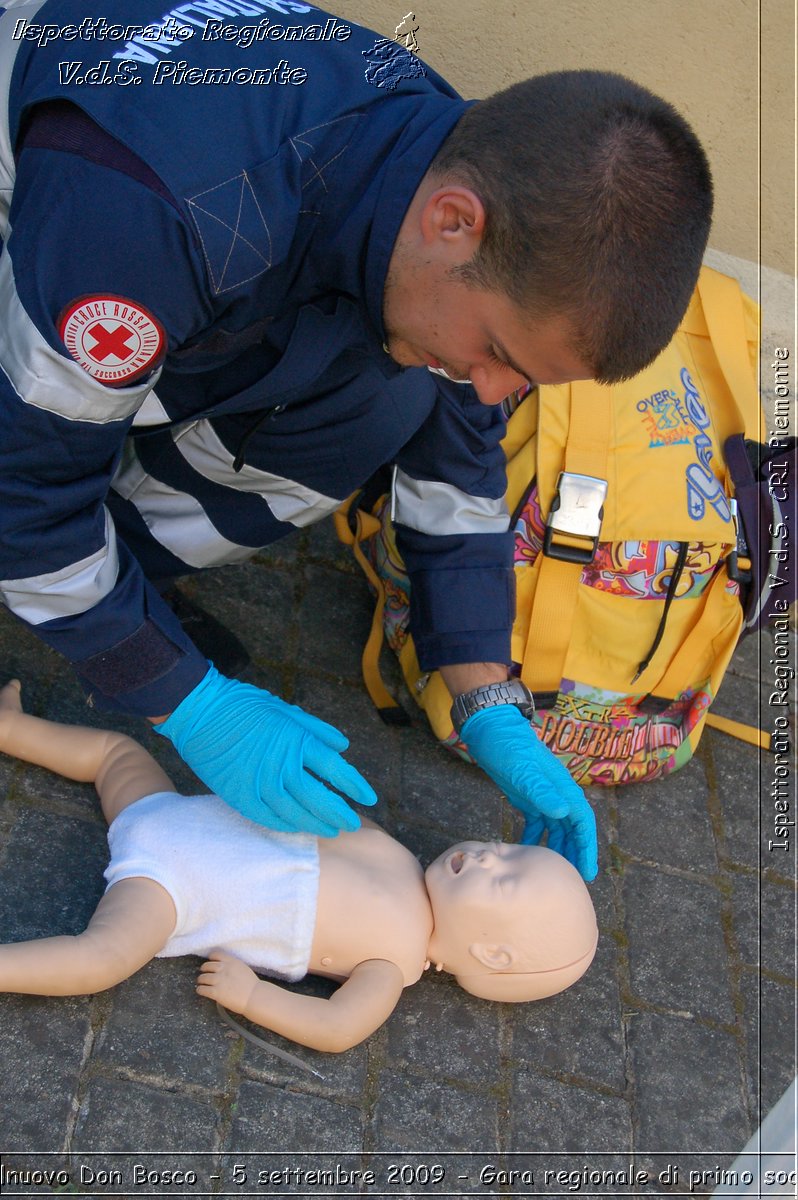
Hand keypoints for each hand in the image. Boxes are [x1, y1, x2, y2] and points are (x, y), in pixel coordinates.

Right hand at [154, 664, 376, 835]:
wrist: (201, 712)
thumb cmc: (244, 706)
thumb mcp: (285, 710)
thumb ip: (316, 730)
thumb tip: (343, 746)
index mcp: (297, 740)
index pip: (336, 769)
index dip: (355, 786)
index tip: (369, 798)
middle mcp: (282, 765)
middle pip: (320, 798)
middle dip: (340, 813)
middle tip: (353, 824)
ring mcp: (260, 783)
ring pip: (296, 813)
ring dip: (316, 824)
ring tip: (331, 831)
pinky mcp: (239, 796)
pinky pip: (268, 818)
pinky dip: (286, 826)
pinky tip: (298, 829)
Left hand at [196, 951, 257, 1013]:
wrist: (254, 997)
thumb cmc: (251, 984)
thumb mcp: (242, 968)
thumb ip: (232, 965)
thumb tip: (223, 968)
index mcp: (231, 961)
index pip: (215, 954)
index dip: (211, 959)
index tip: (210, 962)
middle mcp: (223, 969)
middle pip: (206, 966)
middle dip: (204, 970)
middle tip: (204, 975)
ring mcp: (218, 980)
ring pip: (202, 978)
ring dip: (200, 981)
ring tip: (201, 983)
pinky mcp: (216, 992)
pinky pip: (202, 989)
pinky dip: (200, 990)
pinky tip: (201, 991)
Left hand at [460, 704, 597, 880]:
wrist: (490, 728)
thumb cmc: (508, 746)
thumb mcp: (523, 769)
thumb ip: (541, 790)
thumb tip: (563, 811)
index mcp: (562, 787)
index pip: (582, 821)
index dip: (587, 846)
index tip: (587, 870)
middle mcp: (556, 793)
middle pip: (572, 829)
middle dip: (575, 853)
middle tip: (574, 879)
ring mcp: (541, 795)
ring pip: (556, 828)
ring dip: (556, 848)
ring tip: (552, 871)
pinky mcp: (526, 797)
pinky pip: (536, 823)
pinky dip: (534, 838)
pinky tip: (527, 851)